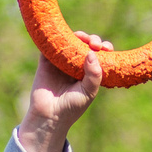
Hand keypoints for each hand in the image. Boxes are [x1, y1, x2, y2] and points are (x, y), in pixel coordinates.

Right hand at [14, 33, 109, 151]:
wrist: (48, 117)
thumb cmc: (71, 108)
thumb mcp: (89, 92)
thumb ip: (94, 74)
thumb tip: (92, 52)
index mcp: (87, 72)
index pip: (98, 55)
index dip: (103, 48)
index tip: (105, 48)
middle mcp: (75, 65)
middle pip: (85, 45)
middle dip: (92, 40)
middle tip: (94, 44)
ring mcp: (60, 62)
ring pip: (69, 41)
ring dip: (76, 35)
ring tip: (80, 37)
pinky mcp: (46, 61)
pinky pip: (50, 45)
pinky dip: (55, 37)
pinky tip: (62, 34)